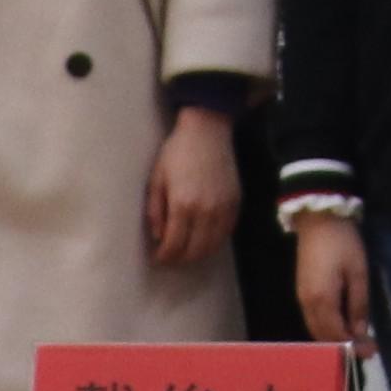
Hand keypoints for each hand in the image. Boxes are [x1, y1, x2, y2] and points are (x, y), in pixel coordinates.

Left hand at [144, 105, 239, 268]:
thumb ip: (155, 212)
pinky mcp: (236, 203)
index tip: (157, 257)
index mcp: (182, 205)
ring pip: (212, 246)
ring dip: (197, 254)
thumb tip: (158, 237)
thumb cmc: (176, 152)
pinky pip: (226, 233)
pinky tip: (203, 238)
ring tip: (185, 251)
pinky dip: (214, 242)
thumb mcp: (157, 180)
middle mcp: (206, 211)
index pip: (174, 245)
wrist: (208, 131)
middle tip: (169, 258)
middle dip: (179, 259)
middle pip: (194, 251)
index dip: (163, 256)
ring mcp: (224, 208)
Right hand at [289, 210, 374, 350]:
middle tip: (366, 350)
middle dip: (343, 346)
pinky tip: (341, 327)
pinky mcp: (301, 292)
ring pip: (316, 329)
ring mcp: (301, 298)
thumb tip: (360, 332)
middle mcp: (307, 304)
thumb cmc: (343, 243)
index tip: (371, 353)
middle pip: (323, 336)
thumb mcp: (358, 272)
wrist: (319, 220)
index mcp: (322, 300)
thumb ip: (358, 304)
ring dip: (333, 339)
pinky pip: (313, 319)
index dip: (352, 346)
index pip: (336, 333)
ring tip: (356, 341)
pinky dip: (326, 328)